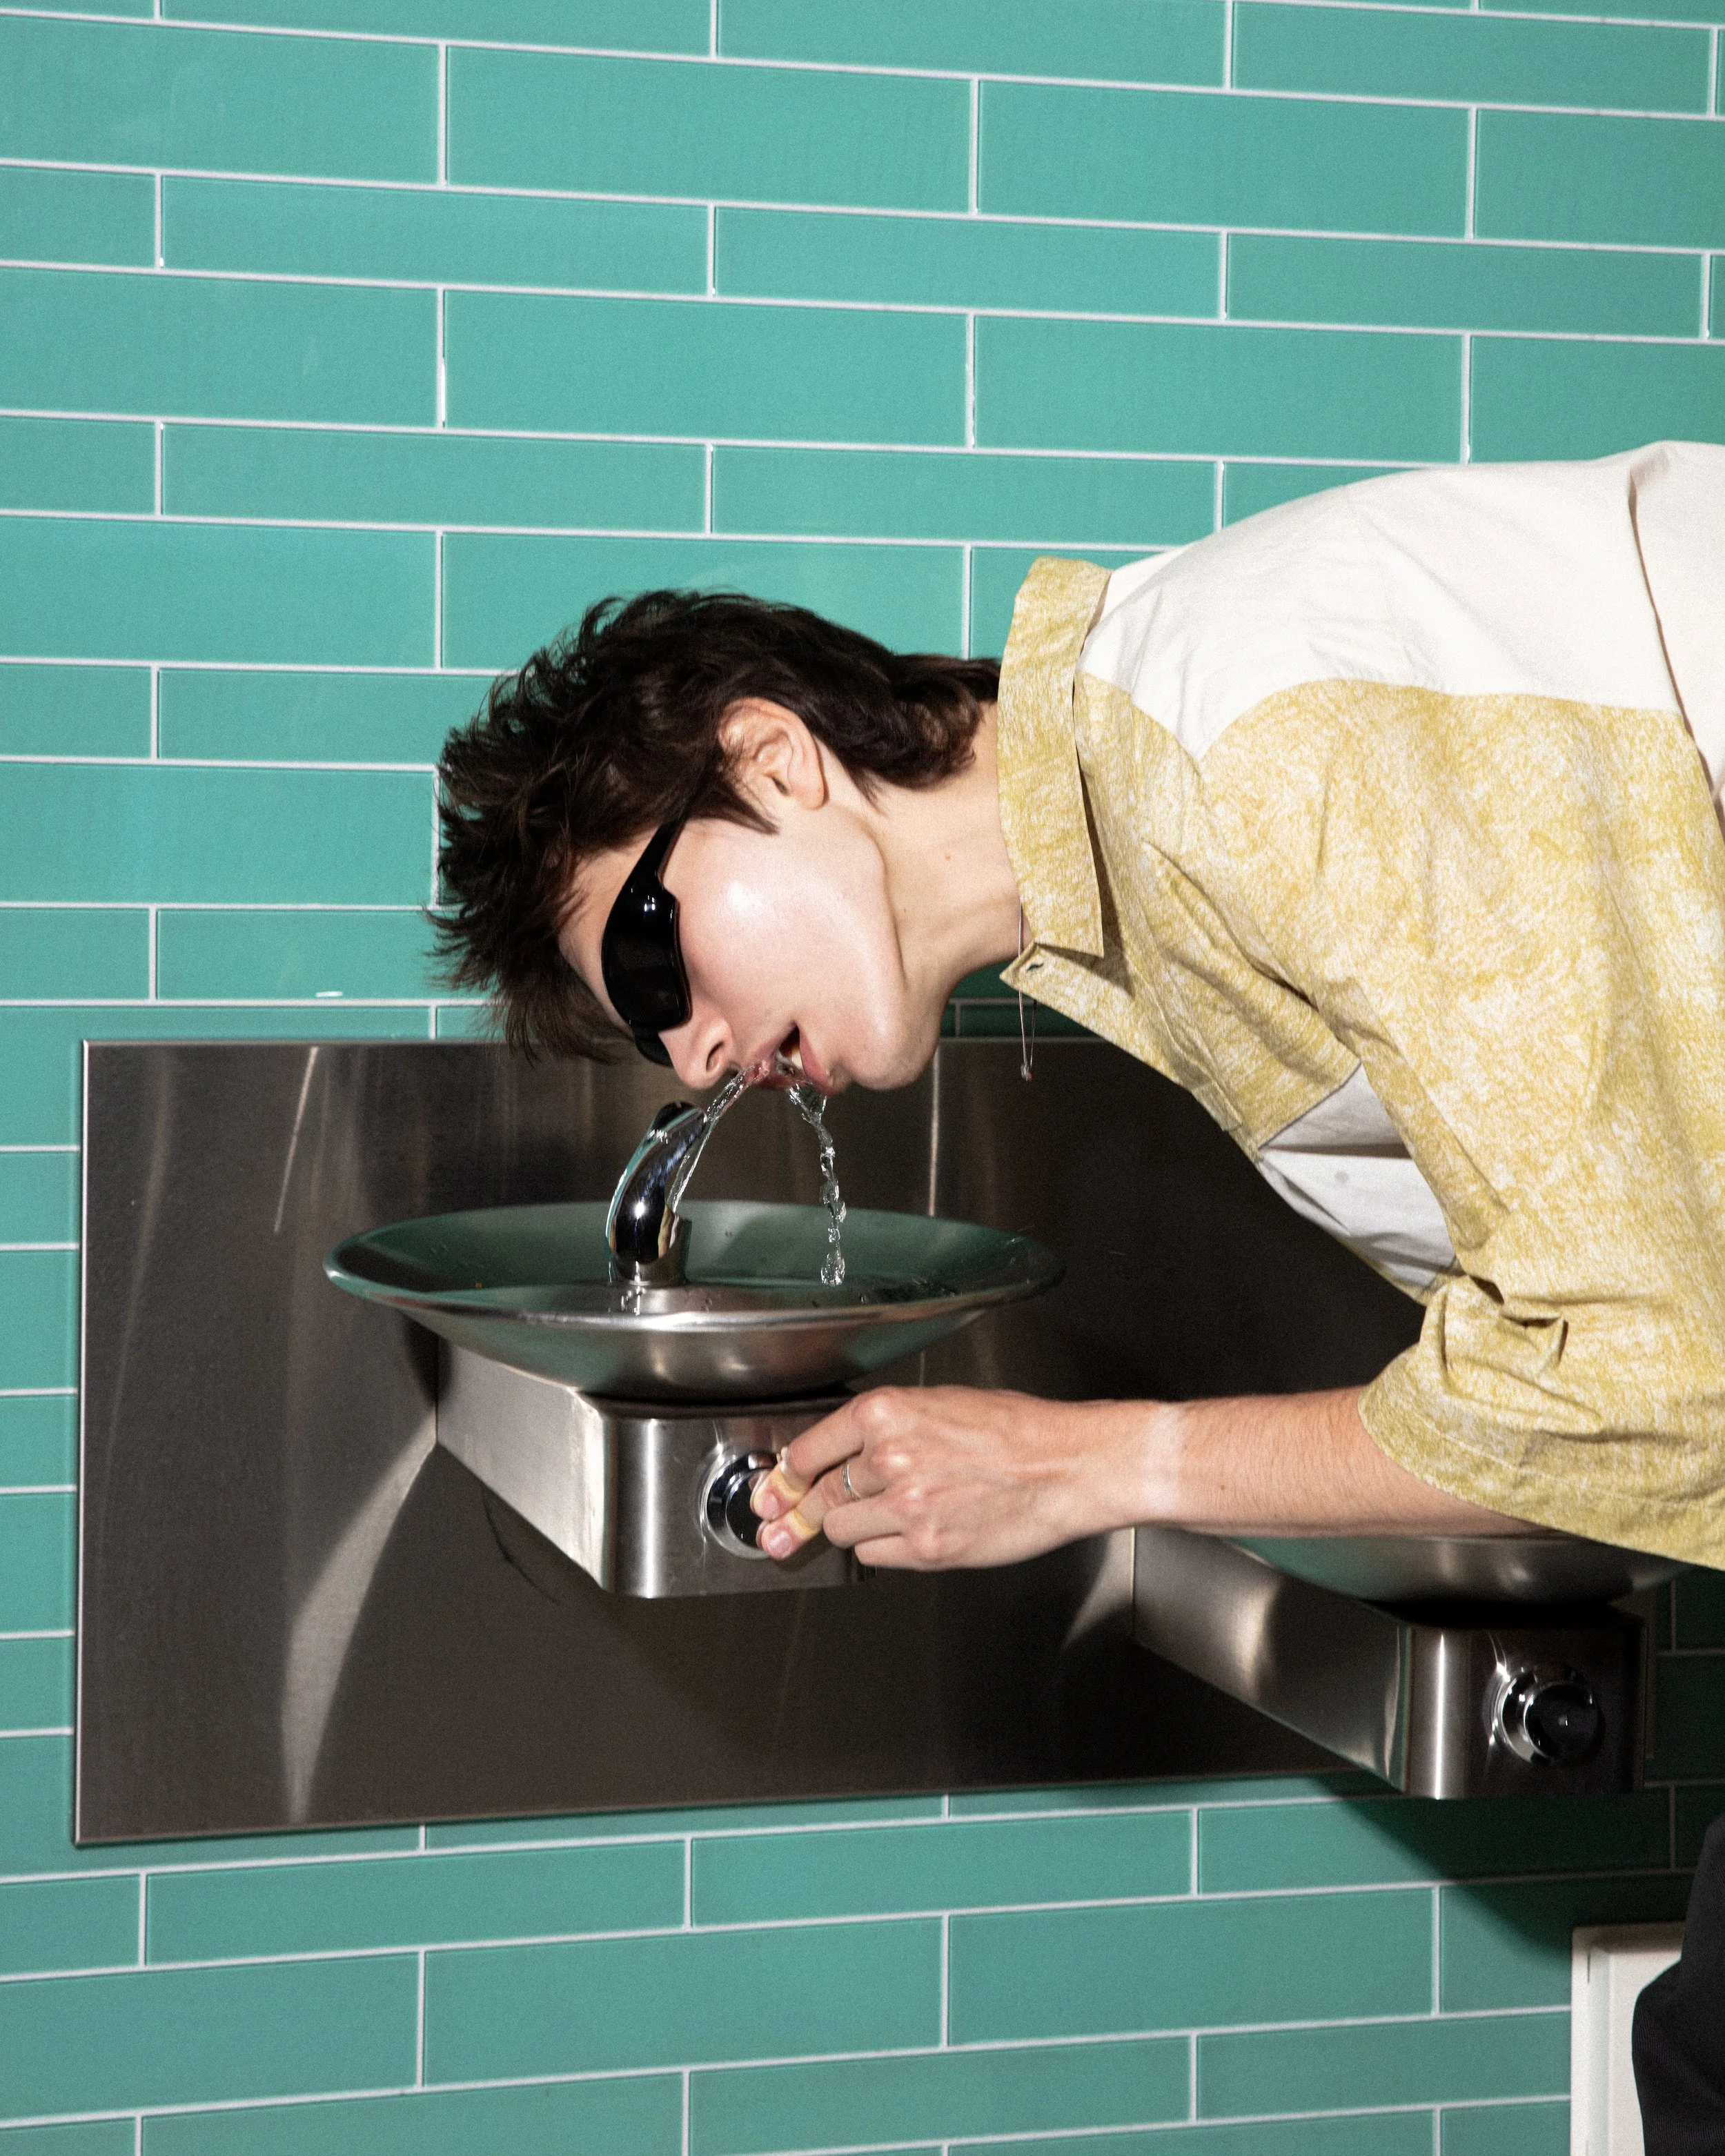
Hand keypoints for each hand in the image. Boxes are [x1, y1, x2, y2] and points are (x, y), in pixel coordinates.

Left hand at [749, 1386, 1129, 1569]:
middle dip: (792, 1512)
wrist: (1067, 1465)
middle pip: (818, 1494)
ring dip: (847, 1526)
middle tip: (775, 1524)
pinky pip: (875, 1556)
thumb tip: (839, 1453)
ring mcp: (906, 1507)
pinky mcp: (927, 1548)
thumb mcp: (941, 1404)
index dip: (785, 1474)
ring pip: (841, 1529)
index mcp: (888, 1413)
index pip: (810, 1448)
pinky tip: (901, 1533)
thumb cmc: (1016, 1430)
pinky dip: (880, 1548)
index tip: (773, 1486)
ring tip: (868, 1517)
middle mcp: (891, 1458)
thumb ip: (886, 1428)